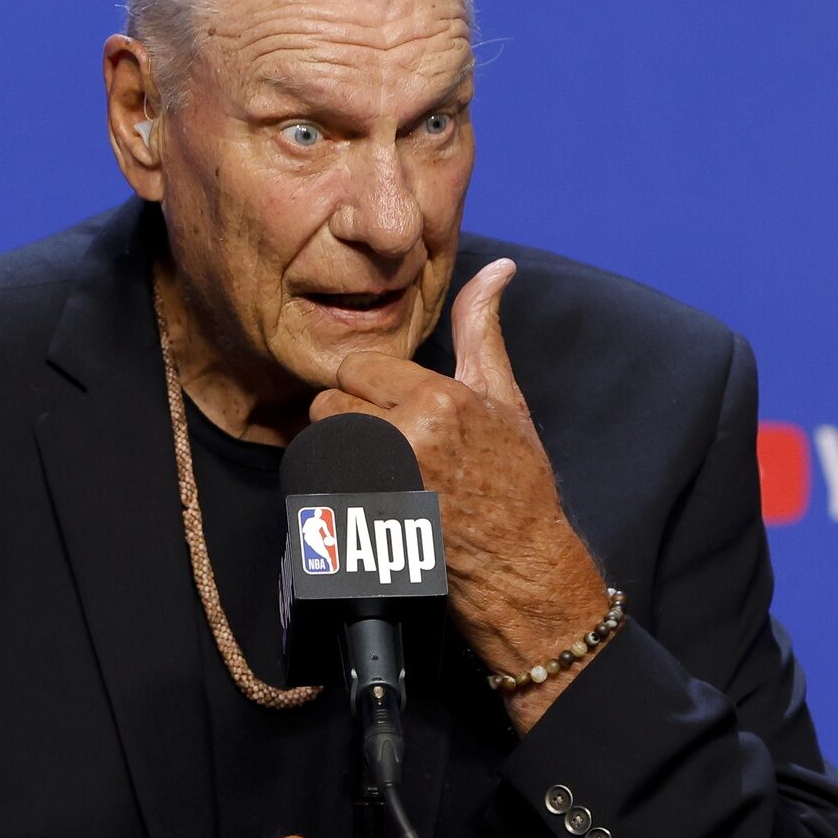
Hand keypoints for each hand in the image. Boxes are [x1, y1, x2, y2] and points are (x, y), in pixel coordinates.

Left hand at [310, 260, 612, 730]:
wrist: (520, 568)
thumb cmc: (517, 485)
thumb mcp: (505, 400)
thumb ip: (481, 332)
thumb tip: (497, 269)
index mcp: (437, 400)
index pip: (359, 367)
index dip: (373, 389)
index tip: (395, 411)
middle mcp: (404, 439)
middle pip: (329, 405)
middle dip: (350, 422)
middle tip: (387, 446)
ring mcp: (378, 487)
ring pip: (319, 447)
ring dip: (337, 458)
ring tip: (380, 475)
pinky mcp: (361, 526)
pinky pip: (316, 491)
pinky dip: (332, 496)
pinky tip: (369, 504)